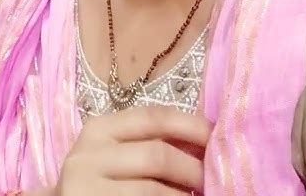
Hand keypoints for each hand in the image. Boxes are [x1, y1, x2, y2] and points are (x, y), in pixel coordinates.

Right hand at [58, 105, 209, 194]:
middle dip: (193, 170)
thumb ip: (152, 142)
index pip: (153, 117)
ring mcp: (87, 190)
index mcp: (99, 129)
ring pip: (153, 192)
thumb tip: (206, 139)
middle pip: (156, 155)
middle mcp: (88, 156)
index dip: (191, 125)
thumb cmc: (98, 182)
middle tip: (213, 181)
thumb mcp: (116, 154)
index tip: (218, 137)